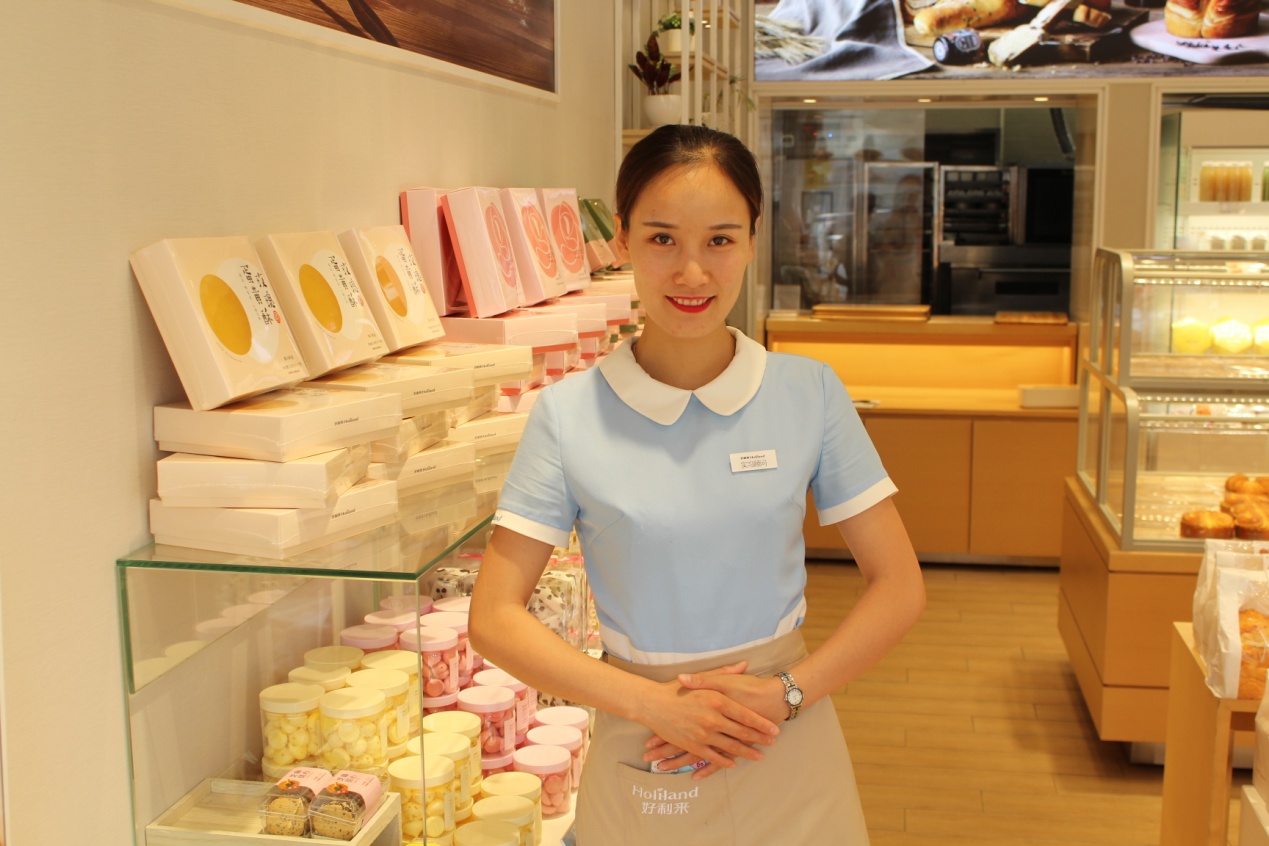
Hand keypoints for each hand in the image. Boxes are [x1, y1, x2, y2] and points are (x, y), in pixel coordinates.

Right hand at [637, 661, 780, 779]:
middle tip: (772, 742)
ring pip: (731, 746)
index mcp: (717, 700)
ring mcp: (703, 734)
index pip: (746, 716)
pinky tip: (733, 763)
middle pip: (742, 732)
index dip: (761, 724)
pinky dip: (724, 761)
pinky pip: (713, 756)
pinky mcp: (693, 745)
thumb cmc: (676, 688)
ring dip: (747, 752)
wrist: (652, 703)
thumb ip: (724, 673)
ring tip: (760, 756)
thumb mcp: (702, 678)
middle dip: (760, 739)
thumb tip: (743, 665)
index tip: (774, 730)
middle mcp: (713, 719)